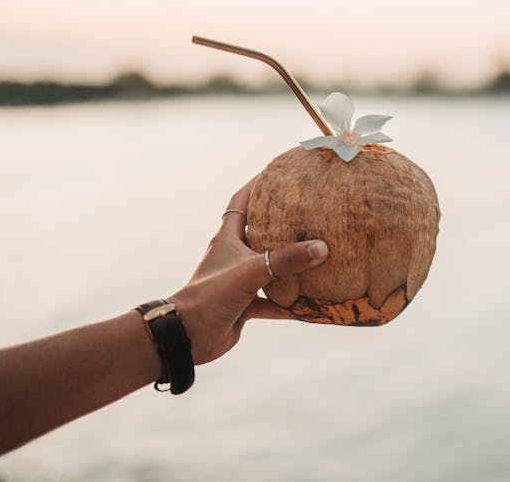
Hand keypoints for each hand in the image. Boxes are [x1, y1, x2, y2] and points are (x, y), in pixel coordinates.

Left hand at [168, 177, 327, 364]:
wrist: (187, 336)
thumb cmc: (211, 295)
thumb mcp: (251, 271)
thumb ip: (286, 260)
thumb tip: (322, 247)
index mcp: (227, 239)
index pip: (241, 203)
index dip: (256, 185)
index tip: (278, 171)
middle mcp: (233, 256)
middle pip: (259, 232)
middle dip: (281, 222)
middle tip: (308, 210)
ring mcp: (239, 281)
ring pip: (269, 267)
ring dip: (289, 263)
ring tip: (316, 253)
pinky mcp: (244, 304)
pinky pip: (272, 300)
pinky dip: (290, 302)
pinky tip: (311, 303)